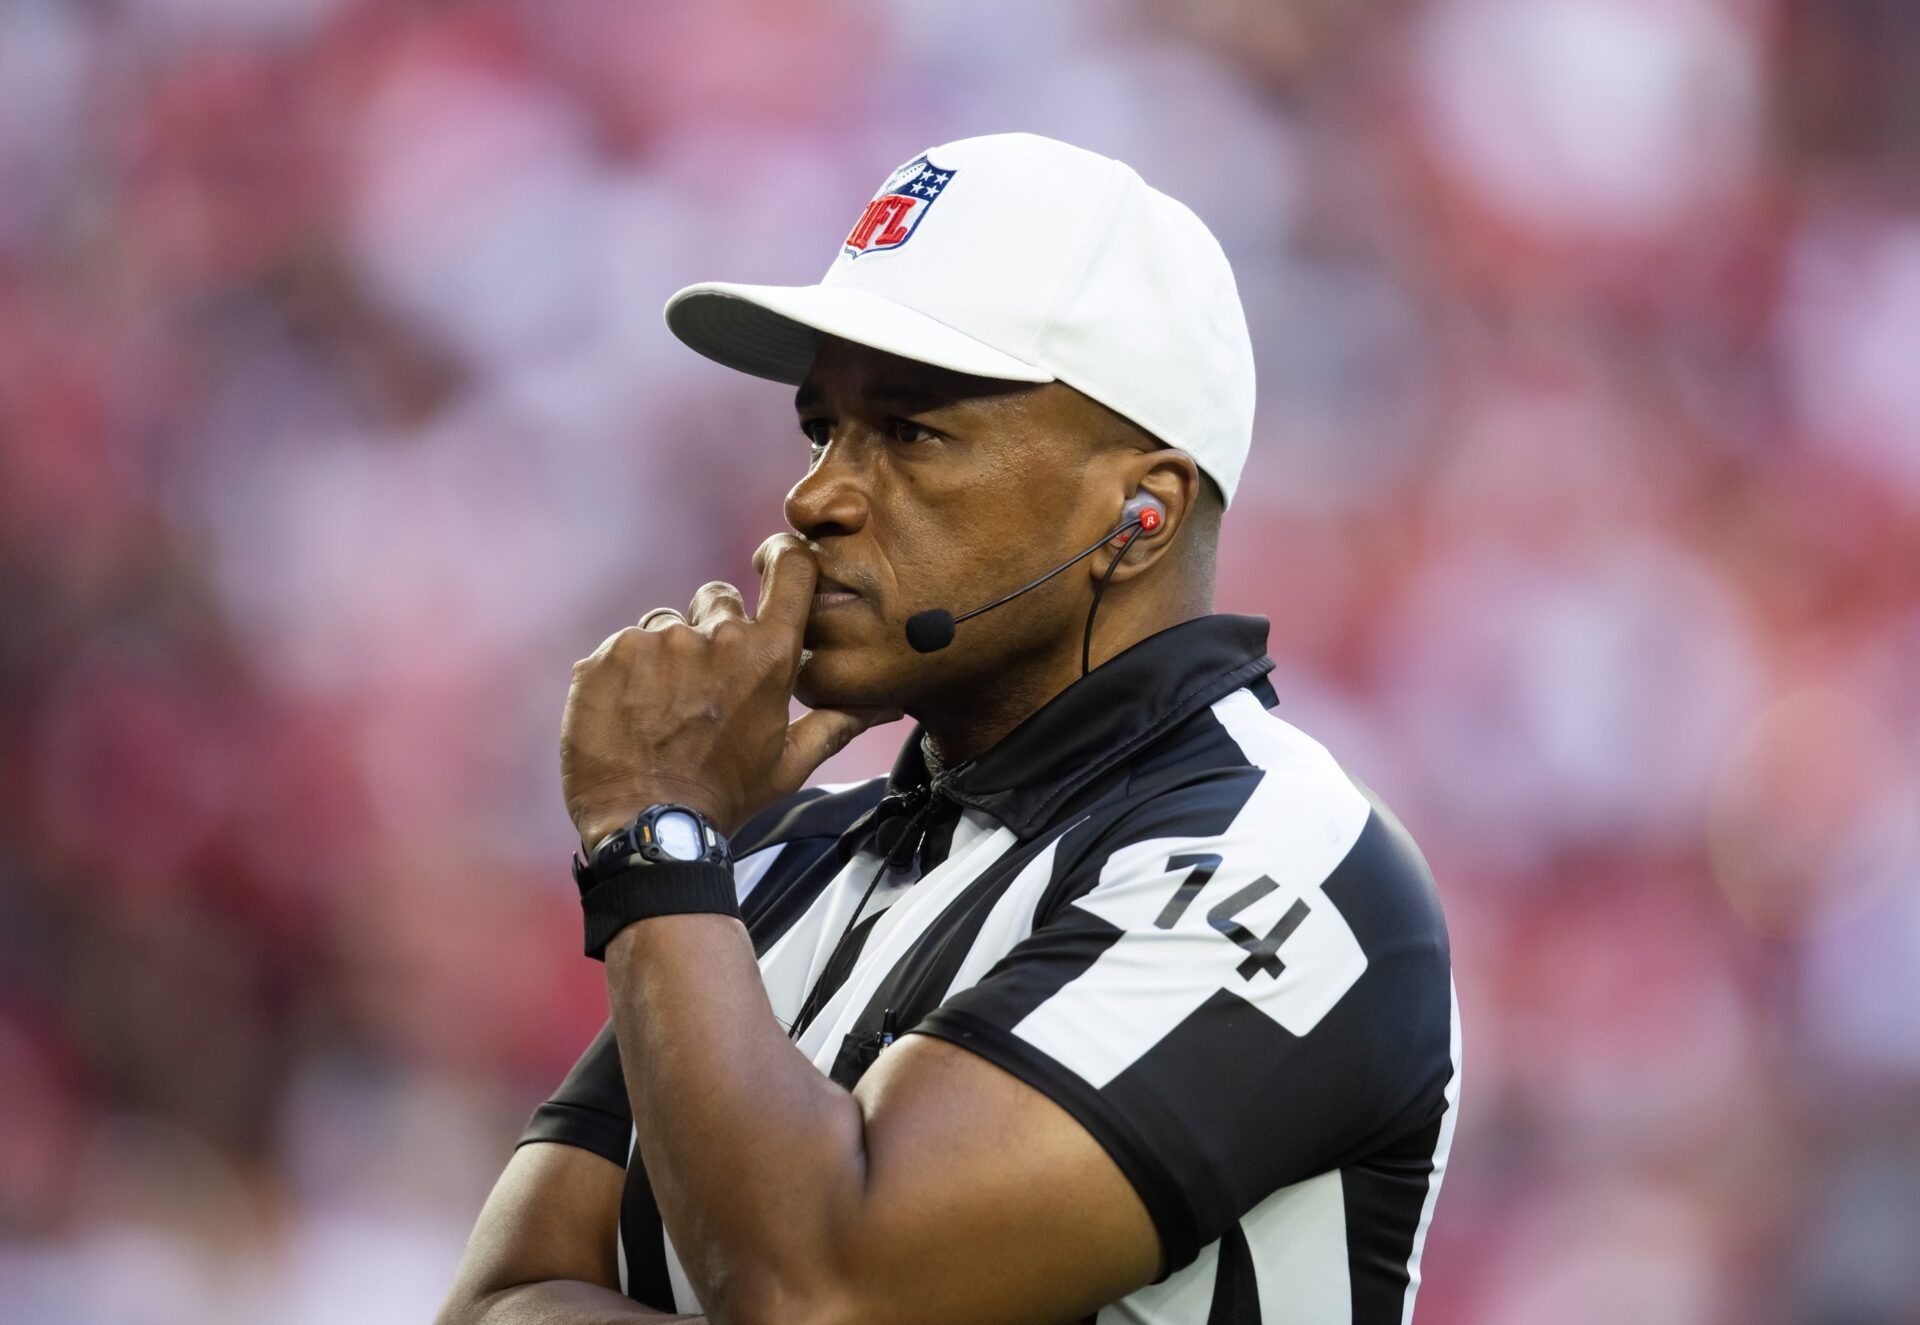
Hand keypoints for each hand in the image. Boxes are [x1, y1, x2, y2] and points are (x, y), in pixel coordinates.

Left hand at [561, 534, 899, 848]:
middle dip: (714, 631)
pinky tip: (629, 715)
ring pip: (665, 624)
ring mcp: (657, 641)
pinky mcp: (608, 655)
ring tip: (662, 710)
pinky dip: (624, 674)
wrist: (647, 826)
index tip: (776, 559)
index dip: (785, 556)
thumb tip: (888, 706)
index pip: (791, 570)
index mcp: (768, 655)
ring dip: (666, 656)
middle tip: (704, 688)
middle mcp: (715, 635)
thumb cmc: (726, 797)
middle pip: (718, 598)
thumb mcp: (790, 765)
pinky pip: (621, 646)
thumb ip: (838, 723)